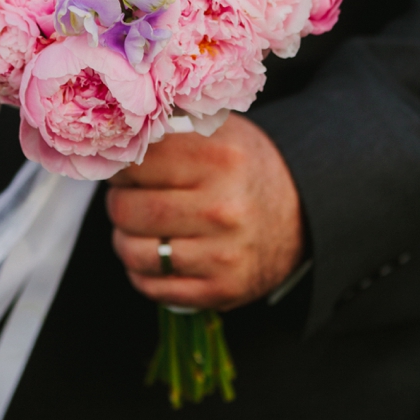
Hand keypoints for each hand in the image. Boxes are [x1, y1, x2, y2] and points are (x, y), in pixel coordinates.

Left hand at [106, 113, 303, 309]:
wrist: (301, 215)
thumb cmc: (244, 169)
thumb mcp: (220, 133)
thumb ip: (172, 129)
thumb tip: (118, 134)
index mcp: (219, 159)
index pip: (135, 163)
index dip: (118, 166)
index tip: (121, 168)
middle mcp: (222, 209)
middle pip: (128, 210)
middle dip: (117, 203)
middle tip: (127, 197)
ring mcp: (223, 255)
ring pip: (134, 252)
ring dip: (124, 240)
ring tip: (138, 227)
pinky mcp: (221, 291)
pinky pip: (152, 286)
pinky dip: (142, 272)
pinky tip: (155, 254)